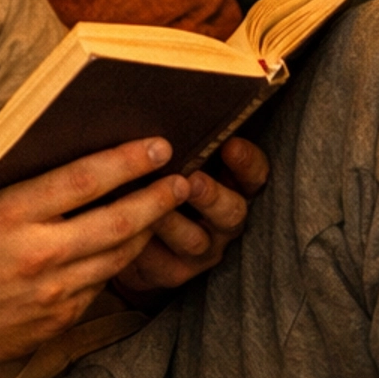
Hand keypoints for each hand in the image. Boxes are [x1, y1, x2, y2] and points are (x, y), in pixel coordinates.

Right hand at [0, 137, 193, 372]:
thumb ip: (28, 184)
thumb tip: (82, 149)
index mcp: (10, 213)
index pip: (85, 179)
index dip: (128, 161)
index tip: (159, 146)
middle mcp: (37, 253)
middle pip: (117, 220)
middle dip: (157, 197)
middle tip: (182, 178)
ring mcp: (53, 291)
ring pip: (120, 254)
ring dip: (148, 228)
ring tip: (166, 205)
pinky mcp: (62, 319)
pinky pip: (102, 283)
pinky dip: (119, 259)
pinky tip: (129, 242)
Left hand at [111, 136, 268, 300]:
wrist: (139, 232)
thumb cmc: (162, 178)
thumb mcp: (181, 158)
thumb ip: (185, 142)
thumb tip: (167, 104)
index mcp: (235, 187)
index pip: (255, 175)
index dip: (246, 162)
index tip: (230, 144)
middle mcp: (225, 221)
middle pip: (232, 212)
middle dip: (212, 196)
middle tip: (191, 181)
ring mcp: (202, 250)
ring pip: (194, 240)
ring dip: (172, 221)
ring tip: (150, 207)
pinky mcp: (173, 273)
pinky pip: (160, 262)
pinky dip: (142, 244)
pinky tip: (123, 228)